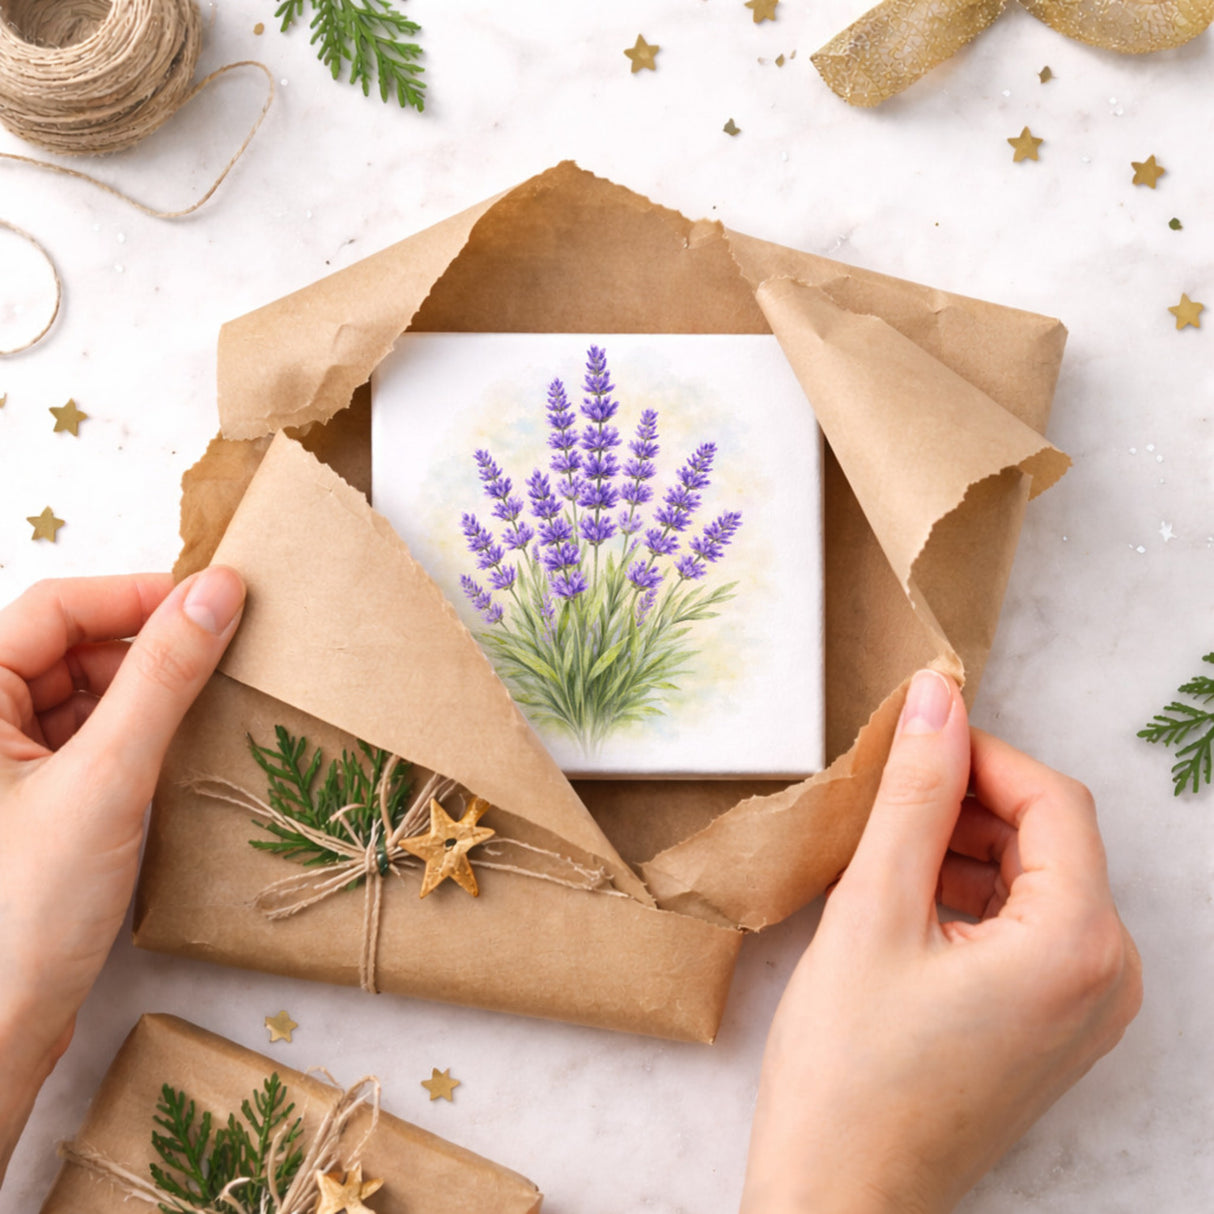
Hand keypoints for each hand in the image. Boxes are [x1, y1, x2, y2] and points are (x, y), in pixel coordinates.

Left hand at [0, 569, 244, 1181]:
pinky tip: (181, 749)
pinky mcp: (34, 804)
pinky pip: (92, 740)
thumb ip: (164, 676)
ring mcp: (6, 767)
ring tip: (212, 701)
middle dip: (147, 645)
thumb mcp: (107, 777)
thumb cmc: (23, 910)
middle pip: (70, 647)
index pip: (55, 608)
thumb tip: (218, 591)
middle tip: (226, 651)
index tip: (217, 600)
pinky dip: (138, 735)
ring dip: (148, 691)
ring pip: (85, 694)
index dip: (136, 595)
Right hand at [741, 669, 1142, 1213]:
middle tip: (880, 803)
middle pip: (1049, 838)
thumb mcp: (873, 910)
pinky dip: (969, 898)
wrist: (840, 1198)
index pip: (1052, 799)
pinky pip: (1028, 929)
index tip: (909, 739)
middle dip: (966, 804)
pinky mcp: (1055, 1028)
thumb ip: (913, 794)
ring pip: (1034, 881)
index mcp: (1078, 945)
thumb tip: (937, 698)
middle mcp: (1108, 978)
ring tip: (880, 857)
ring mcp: (1087, 1010)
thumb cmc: (849, 1071)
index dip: (979, 754)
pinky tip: (901, 906)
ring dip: (962, 849)